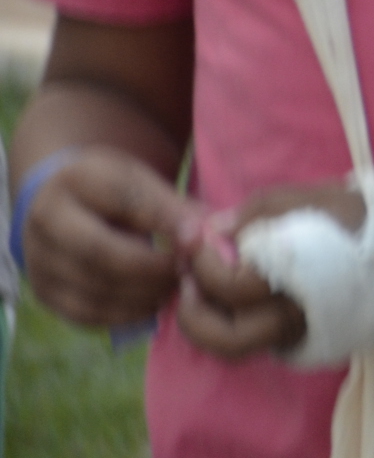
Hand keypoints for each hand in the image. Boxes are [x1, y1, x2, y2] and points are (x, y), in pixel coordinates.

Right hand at [18, 147, 201, 328]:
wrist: (61, 202)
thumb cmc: (111, 190)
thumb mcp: (139, 180)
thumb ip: (174, 205)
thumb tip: (213, 234)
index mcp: (75, 180)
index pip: (124, 201)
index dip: (165, 221)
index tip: (199, 238)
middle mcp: (46, 221)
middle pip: (101, 253)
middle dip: (152, 267)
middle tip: (188, 271)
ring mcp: (39, 261)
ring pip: (93, 289)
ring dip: (144, 294)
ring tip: (176, 286)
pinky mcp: (45, 292)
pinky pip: (86, 313)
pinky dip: (125, 313)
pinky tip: (153, 302)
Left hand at [175, 183, 360, 360]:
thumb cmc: (355, 216)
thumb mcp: (308, 198)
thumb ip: (258, 211)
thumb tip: (211, 229)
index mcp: (300, 281)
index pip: (233, 286)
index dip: (204, 261)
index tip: (199, 235)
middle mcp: (297, 317)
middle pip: (227, 338)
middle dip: (193, 311)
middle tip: (185, 278)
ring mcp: (296, 333)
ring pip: (233, 348)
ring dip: (203, 322)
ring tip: (197, 287)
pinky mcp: (295, 339)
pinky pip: (248, 340)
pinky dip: (223, 322)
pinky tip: (222, 293)